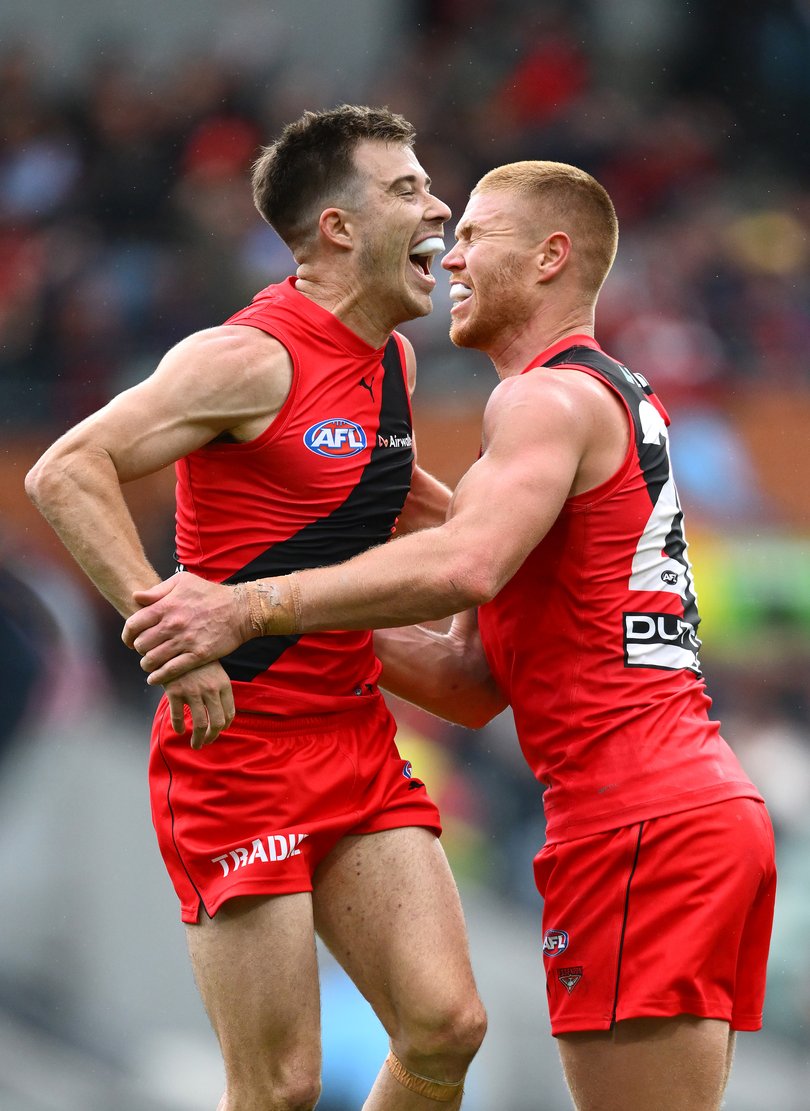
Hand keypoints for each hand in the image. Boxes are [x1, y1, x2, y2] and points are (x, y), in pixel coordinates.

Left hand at [122, 572, 251, 683]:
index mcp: (167, 606)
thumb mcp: (184, 582)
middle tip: (143, 651)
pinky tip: (154, 678)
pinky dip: (158, 677)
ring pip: (153, 659)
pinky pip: (171, 671)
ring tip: (149, 664)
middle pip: (141, 644)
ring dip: (147, 664)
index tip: (130, 640)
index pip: (134, 624)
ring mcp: (185, 641)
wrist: (240, 610)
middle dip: (138, 649)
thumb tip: (136, 597)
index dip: (127, 635)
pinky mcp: (198, 655)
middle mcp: (173, 624)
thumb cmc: (211, 594)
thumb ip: (158, 590)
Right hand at [163, 660, 235, 747]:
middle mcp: (211, 689)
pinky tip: (179, 731)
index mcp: (224, 684)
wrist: (175, 644)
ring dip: (198, 739)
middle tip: (206, 742)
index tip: (218, 731)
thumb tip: (223, 717)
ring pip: (199, 725)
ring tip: (195, 744)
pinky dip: (178, 727)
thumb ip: (219, 691)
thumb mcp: (215, 672)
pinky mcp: (175, 692)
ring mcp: (193, 691)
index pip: (229, 713)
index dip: (224, 726)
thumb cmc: (196, 661)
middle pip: (217, 723)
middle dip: (212, 737)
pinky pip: (178, 717)